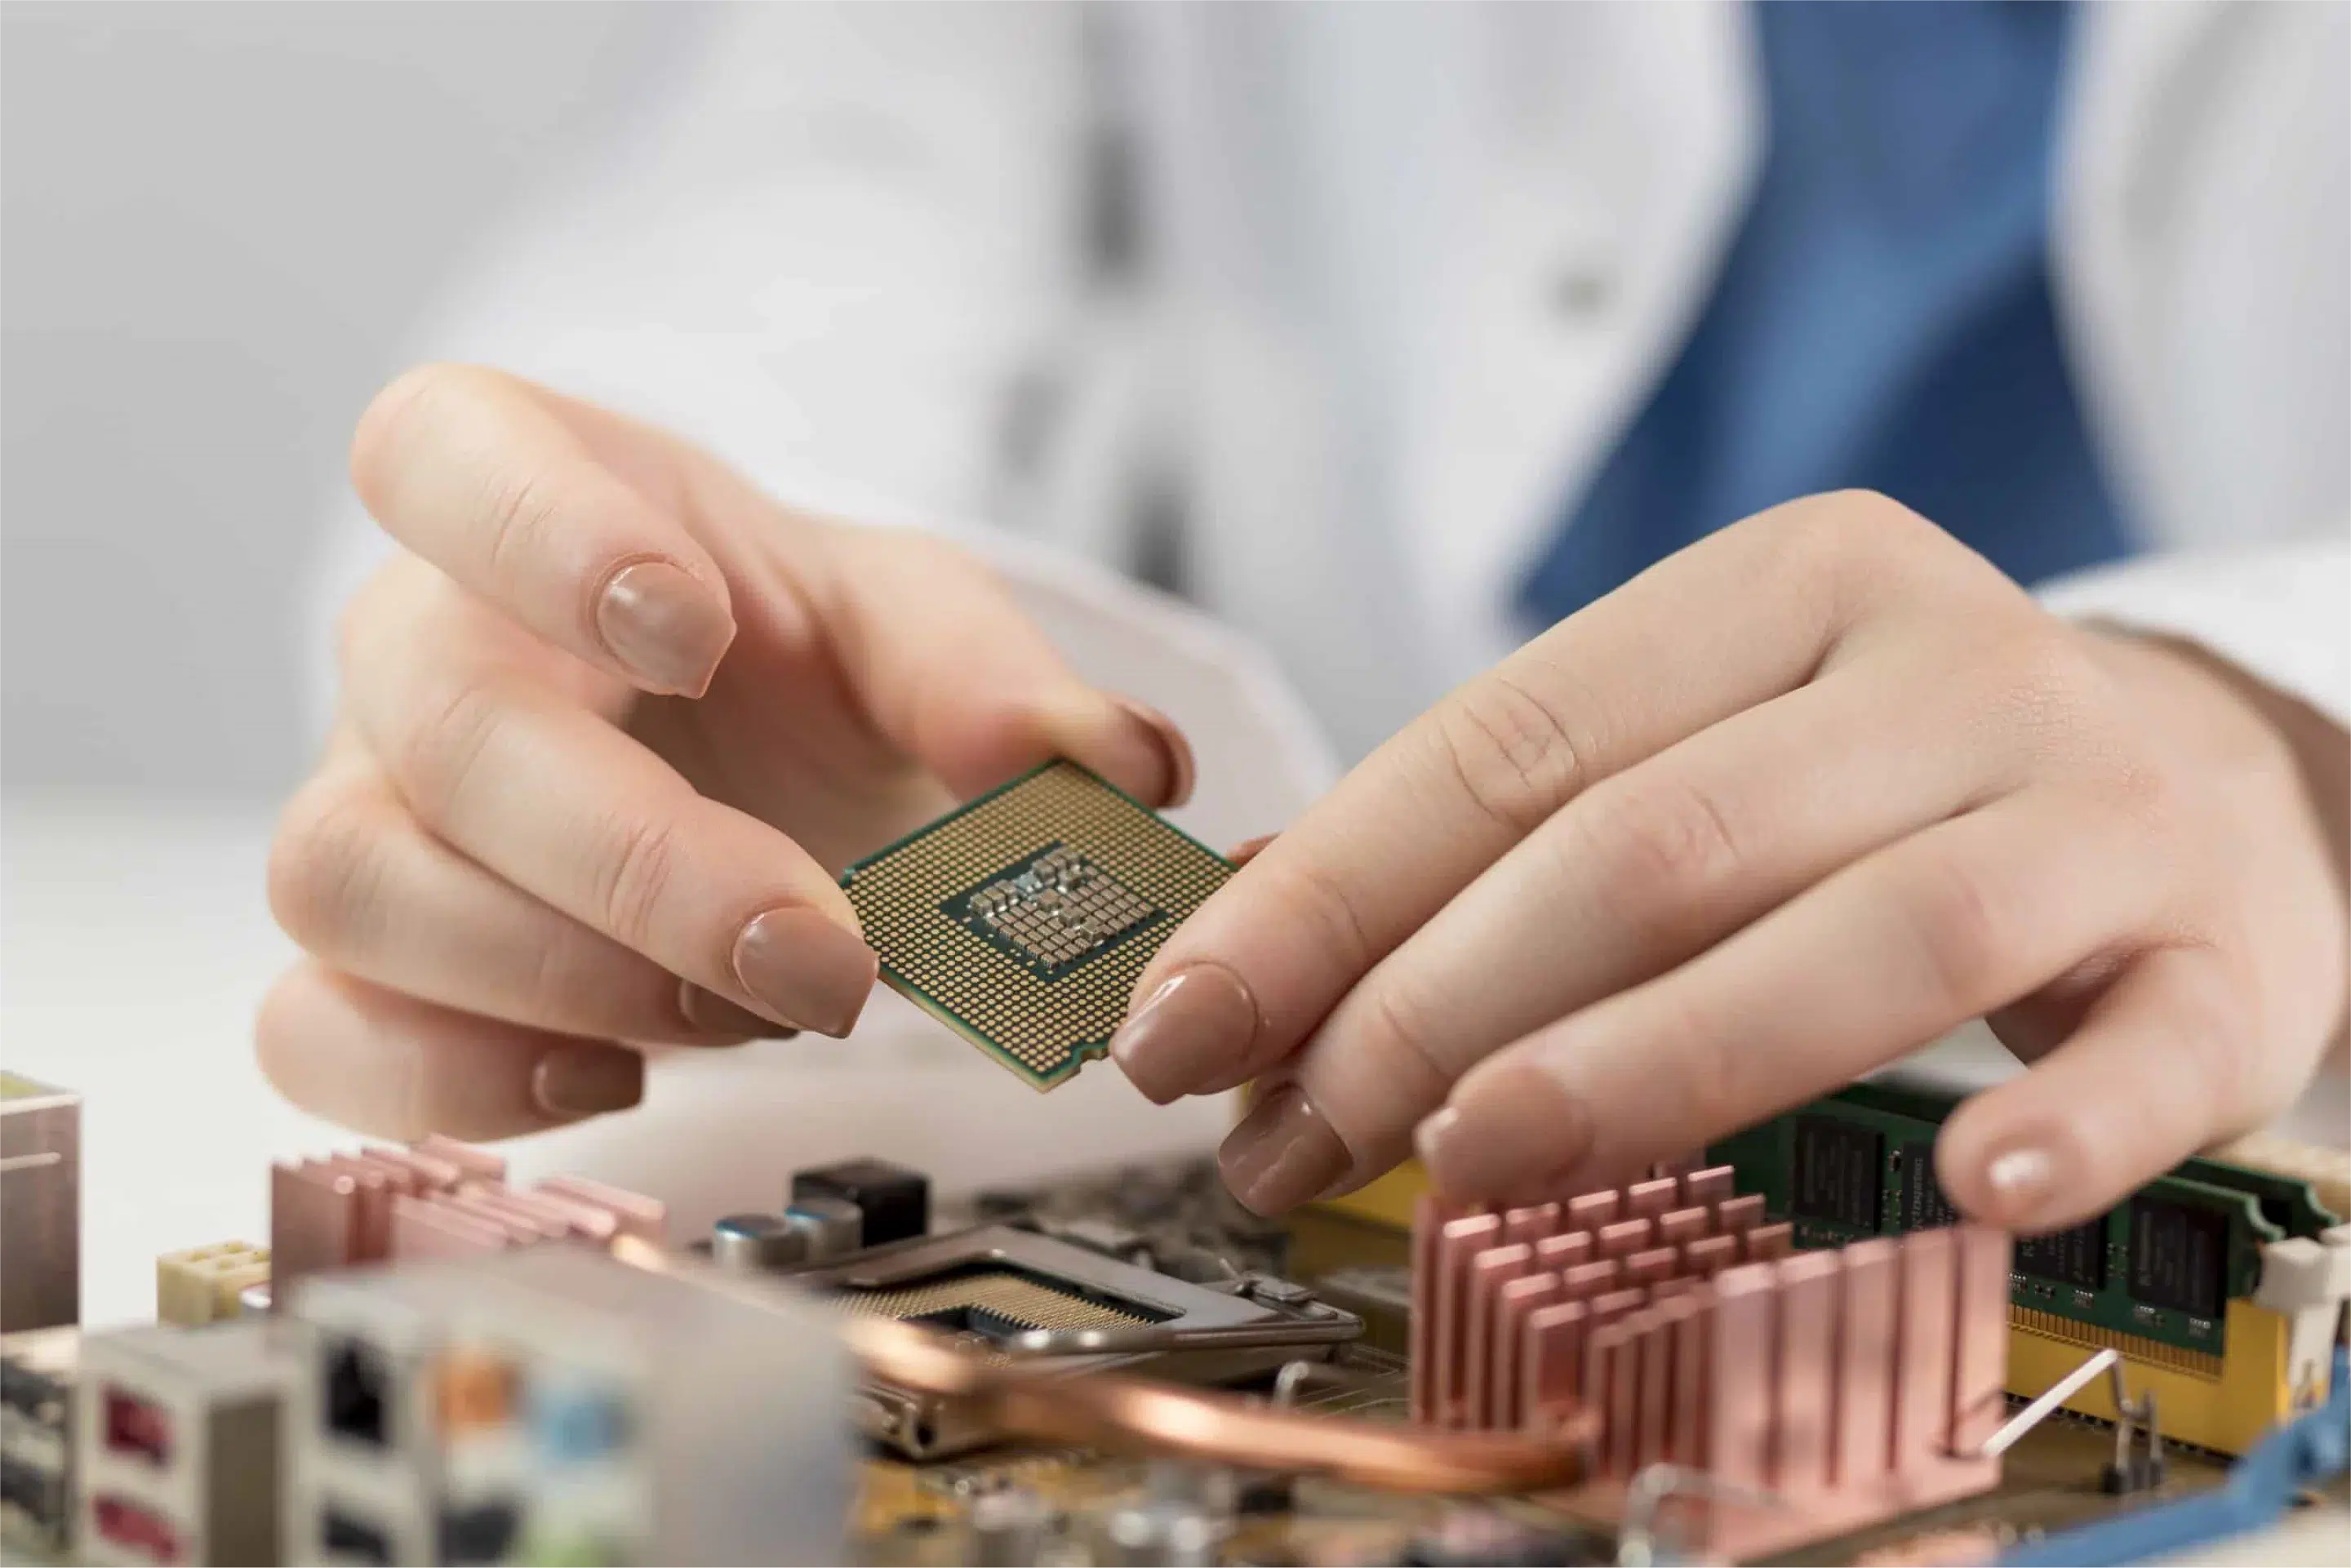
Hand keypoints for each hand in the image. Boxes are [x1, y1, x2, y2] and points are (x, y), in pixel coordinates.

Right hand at [261, 365, 1190, 1139]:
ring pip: (353, 880)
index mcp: (535, 492)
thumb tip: (1121, 766)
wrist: (734, 759)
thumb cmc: (791, 662)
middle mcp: (420, 641)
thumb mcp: (912, 631)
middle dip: (640, 858)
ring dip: (565, 978)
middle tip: (822, 953)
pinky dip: (460, 1081)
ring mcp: (368, 798)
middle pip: (440, 718)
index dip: (543, 533)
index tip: (692, 627)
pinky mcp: (357, 956)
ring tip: (747, 1014)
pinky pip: (319, 1028)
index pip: (450, 449)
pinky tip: (617, 1081)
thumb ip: (1000, 680)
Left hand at [1112, 492, 2350, 1228]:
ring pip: (1871, 942)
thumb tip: (1251, 948)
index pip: (1510, 740)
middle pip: (1657, 844)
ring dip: (1655, 1067)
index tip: (1187, 1026)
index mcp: (1785, 582)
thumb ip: (1504, 829)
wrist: (2200, 771)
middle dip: (1437, 1009)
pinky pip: (2153, 1051)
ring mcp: (2101, 805)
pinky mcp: (2230, 950)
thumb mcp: (1704, 736)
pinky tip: (1964, 1193)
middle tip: (1294, 1141)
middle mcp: (1946, 666)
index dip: (1328, 896)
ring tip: (1479, 1168)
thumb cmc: (1887, 774)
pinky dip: (2060, 1124)